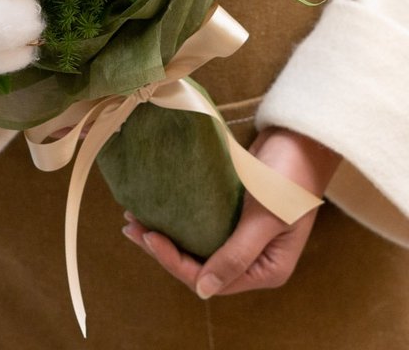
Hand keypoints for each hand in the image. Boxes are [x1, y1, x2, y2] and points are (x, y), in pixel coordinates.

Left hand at [121, 127, 340, 298]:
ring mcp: (242, 236)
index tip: (149, 237)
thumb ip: (236, 256)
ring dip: (166, 234)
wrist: (300, 138)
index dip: (175, 262)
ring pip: (196, 245)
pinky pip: (200, 225)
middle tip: (130, 226)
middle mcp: (253, 259)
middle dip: (163, 249)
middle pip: (199, 265)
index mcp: (266, 269)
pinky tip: (157, 208)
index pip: (210, 279)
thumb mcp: (264, 219)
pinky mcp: (233, 214)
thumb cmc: (289, 178)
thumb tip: (203, 290)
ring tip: (134, 218)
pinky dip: (178, 219)